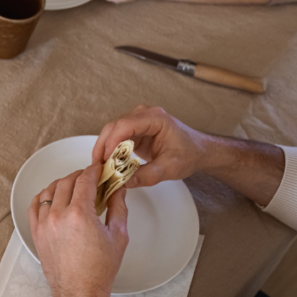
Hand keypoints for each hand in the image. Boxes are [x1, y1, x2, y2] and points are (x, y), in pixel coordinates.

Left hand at [28, 166, 128, 296]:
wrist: (79, 292)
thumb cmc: (99, 270)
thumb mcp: (118, 235)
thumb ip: (118, 207)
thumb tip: (118, 190)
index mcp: (79, 214)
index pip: (84, 180)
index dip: (93, 170)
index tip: (99, 168)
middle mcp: (58, 216)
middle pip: (66, 182)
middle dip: (79, 175)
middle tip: (90, 177)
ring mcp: (44, 224)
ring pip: (48, 191)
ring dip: (61, 184)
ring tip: (72, 186)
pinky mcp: (36, 233)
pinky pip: (34, 206)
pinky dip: (42, 197)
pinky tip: (50, 196)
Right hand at [93, 105, 209, 187]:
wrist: (199, 151)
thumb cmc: (190, 154)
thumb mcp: (170, 168)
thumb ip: (147, 175)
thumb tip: (123, 182)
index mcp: (155, 118)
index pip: (125, 125)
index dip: (112, 142)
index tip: (105, 160)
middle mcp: (144, 115)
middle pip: (114, 127)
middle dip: (103, 147)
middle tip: (98, 167)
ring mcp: (138, 121)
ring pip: (111, 131)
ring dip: (103, 149)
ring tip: (100, 168)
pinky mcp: (134, 130)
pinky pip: (115, 137)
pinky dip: (109, 150)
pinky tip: (107, 164)